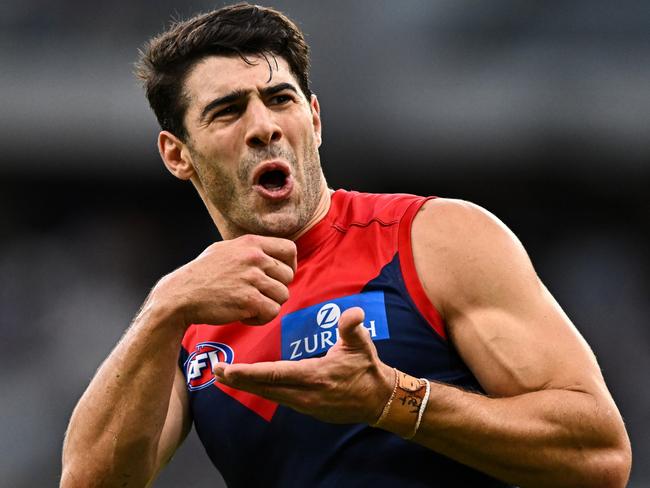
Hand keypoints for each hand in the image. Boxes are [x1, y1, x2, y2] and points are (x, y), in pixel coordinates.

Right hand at [154, 234, 296, 325]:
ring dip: (269, 304)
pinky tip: (245, 316)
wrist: (180, 295)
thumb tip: (273, 254)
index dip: (290, 265)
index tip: (279, 276)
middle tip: (258, 295)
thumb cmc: (202, 274)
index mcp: (251, 243)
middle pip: (288, 276)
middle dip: (276, 289)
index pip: (289, 249)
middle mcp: (254, 258)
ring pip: (283, 295)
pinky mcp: (249, 300)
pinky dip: (261, 318)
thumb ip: (250, 250)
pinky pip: (272, 312)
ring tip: (249, 306)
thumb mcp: (226, 249)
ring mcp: (252, 279)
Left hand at [212, 307, 394, 423]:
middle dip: (238, 380)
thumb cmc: (367, 368)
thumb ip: (352, 328)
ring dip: (246, 385)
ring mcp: (304, 404)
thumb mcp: (362, 345)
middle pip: (264, 388)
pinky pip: (277, 397)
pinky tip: (248, 382)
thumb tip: (354, 313)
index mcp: (315, 376)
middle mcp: (305, 394)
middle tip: (216, 371)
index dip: (249, 373)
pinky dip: (260, 389)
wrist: (378, 400)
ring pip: (268, 394)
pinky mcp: (305, 407)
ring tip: (225, 376)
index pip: (275, 375)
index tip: (228, 369)